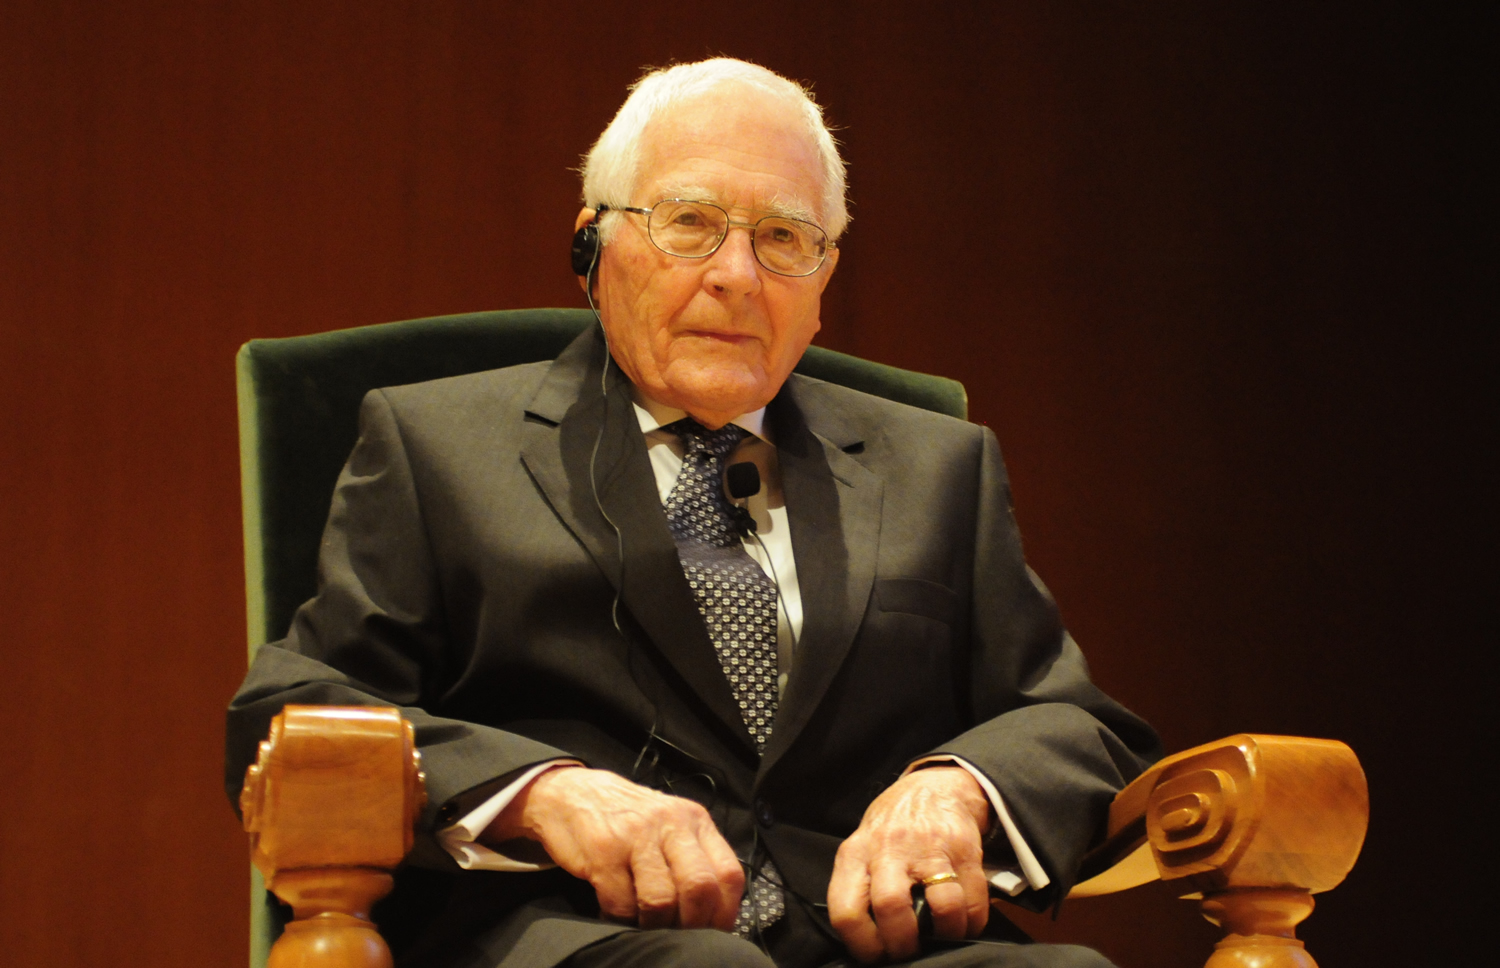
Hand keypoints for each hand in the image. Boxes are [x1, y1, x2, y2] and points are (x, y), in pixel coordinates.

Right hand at [484, 765, 744, 930]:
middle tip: (676, 933)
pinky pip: (621, 902)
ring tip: (643, 924)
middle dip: (690, 924)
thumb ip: (692, 859)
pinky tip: (615, 912)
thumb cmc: (624, 818)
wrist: (570, 793)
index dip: (724, 914)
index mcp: (695, 820)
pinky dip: (620, 918)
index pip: (728, 874)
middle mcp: (671, 823)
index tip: (711, 932)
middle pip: (700, 888)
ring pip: (661, 900)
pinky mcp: (604, 850)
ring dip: (653, 925)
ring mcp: (637, 835)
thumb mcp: (668, 827)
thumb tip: (711, 914)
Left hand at [827, 766, 991, 962]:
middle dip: (902, 944)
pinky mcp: (964, 850)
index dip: (862, 944)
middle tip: (909, 951)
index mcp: (856, 853)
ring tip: (942, 939)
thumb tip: (869, 941)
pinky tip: (964, 924)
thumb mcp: (862, 847)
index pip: (846, 910)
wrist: (934, 786)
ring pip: (941, 907)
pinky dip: (971, 923)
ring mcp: (929, 848)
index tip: (877, 955)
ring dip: (945, 936)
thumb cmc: (892, 827)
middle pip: (890, 907)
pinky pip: (973, 901)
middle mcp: (889, 849)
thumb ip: (860, 885)